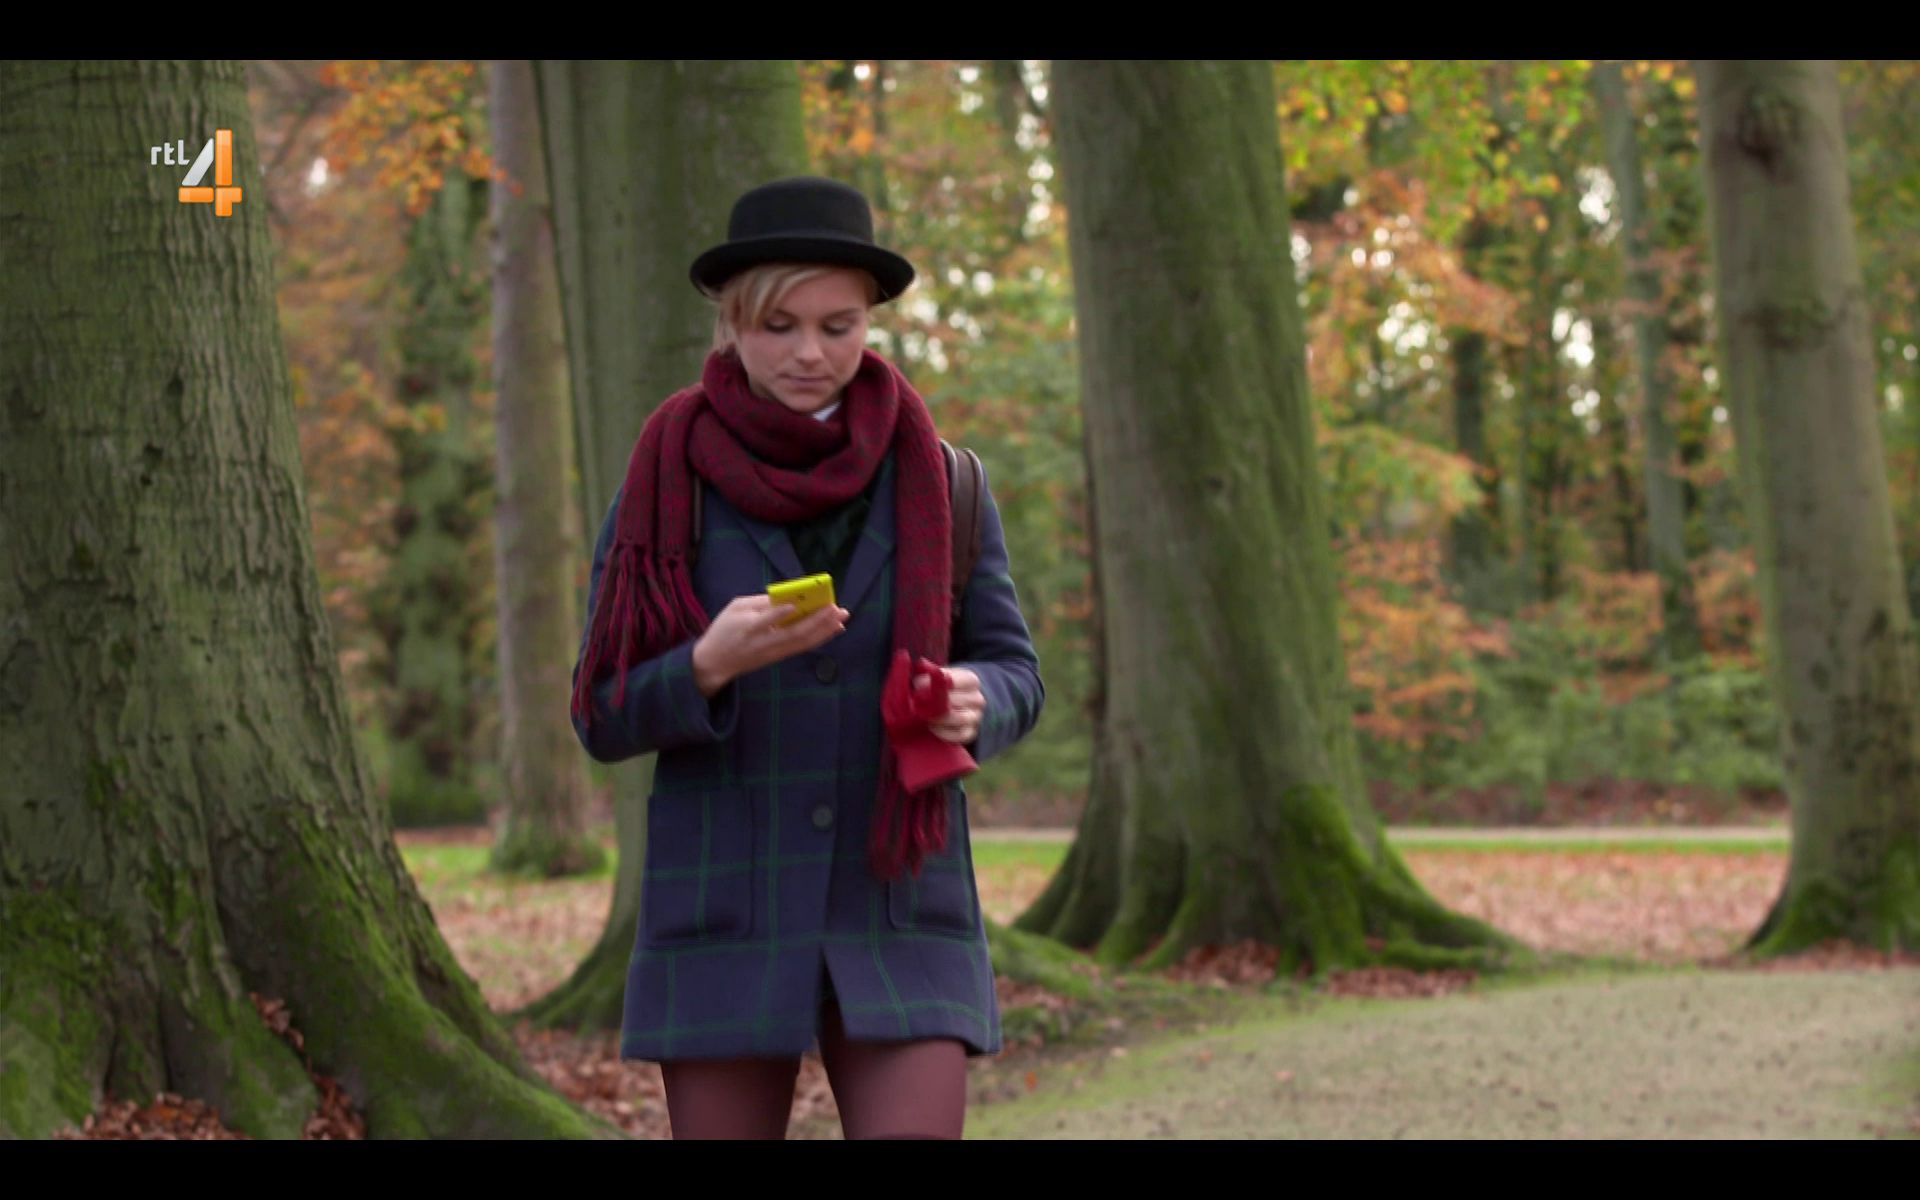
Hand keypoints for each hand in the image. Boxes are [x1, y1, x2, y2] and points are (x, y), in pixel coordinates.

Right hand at [691, 595, 848, 696]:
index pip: (764, 621)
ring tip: (841, 618)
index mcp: (747, 628)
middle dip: (817, 620)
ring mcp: (774, 652)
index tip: (794, 604)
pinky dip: (819, 637)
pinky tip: (833, 629)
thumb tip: (787, 597)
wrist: (716, 662)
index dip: (778, 614)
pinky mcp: (779, 656)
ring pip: (803, 642)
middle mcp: (764, 642)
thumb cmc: (724, 630)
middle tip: (836, 608)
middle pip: (793, 633)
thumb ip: (759, 603)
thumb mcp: (734, 609)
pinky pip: (802, 646)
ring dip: (824, 630)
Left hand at [919, 666, 984, 744]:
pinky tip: (931, 728)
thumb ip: (930, 672)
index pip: (953, 681)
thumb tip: (919, 676)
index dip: (933, 684)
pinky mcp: (971, 733)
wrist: (962, 702)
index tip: (917, 686)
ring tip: (921, 715)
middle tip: (914, 704)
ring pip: (955, 718)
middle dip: (932, 702)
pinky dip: (942, 732)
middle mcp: (978, 699)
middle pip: (952, 701)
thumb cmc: (946, 687)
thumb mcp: (941, 674)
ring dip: (936, 717)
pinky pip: (957, 735)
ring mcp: (976, 717)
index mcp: (971, 680)